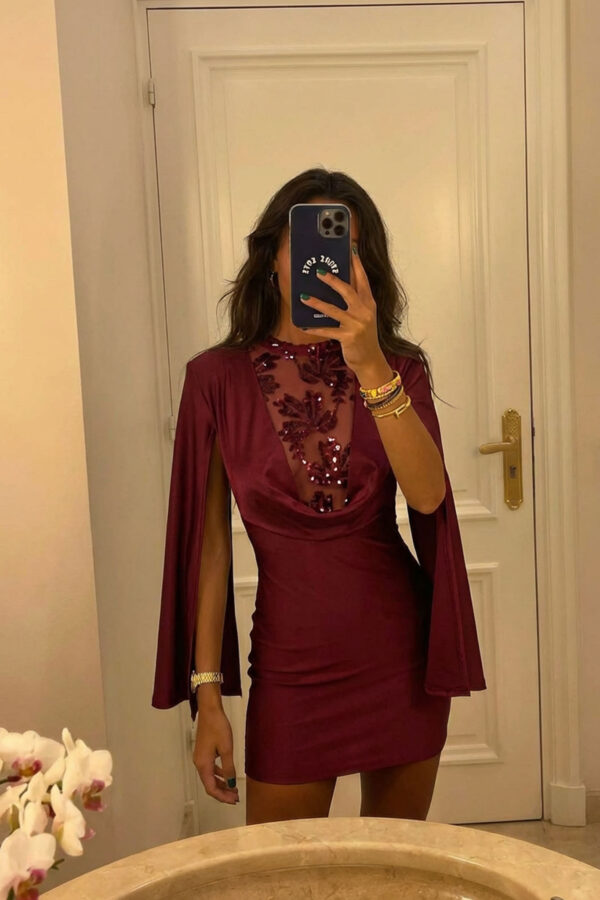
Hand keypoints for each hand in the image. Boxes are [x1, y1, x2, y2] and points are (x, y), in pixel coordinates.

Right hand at [193, 707, 239, 804]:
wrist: (210, 710)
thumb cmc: (218, 727)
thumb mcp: (227, 749)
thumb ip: (229, 768)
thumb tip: (231, 784)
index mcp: (203, 764)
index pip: (211, 788)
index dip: (222, 797)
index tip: (234, 800)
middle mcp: (199, 763)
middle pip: (210, 784)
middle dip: (223, 792)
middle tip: (236, 797)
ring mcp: (200, 757)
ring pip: (210, 777)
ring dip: (221, 784)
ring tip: (234, 789)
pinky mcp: (203, 752)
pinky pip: (210, 768)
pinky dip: (219, 774)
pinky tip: (227, 775)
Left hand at [299, 244, 382, 372]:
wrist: (371, 360)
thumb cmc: (364, 337)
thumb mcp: (364, 317)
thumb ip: (355, 302)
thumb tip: (337, 287)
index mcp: (369, 303)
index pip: (363, 280)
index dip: (357, 264)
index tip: (351, 250)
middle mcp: (364, 311)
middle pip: (347, 291)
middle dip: (332, 280)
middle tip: (319, 271)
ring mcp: (356, 324)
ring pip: (333, 310)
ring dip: (317, 302)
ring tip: (303, 297)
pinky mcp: (348, 337)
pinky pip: (327, 330)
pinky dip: (314, 328)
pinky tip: (304, 326)